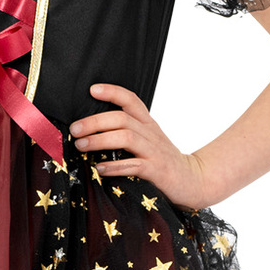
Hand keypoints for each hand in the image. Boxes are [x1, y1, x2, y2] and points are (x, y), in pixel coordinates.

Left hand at [69, 83, 212, 209]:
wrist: (194, 180)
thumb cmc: (163, 161)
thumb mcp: (149, 141)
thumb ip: (127, 132)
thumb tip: (91, 130)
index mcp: (148, 124)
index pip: (131, 100)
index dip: (112, 92)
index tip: (92, 90)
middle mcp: (151, 134)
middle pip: (122, 118)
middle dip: (95, 122)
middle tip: (75, 129)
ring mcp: (154, 152)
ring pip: (126, 138)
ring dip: (100, 140)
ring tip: (82, 146)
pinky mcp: (157, 171)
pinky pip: (135, 165)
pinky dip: (115, 166)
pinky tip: (100, 168)